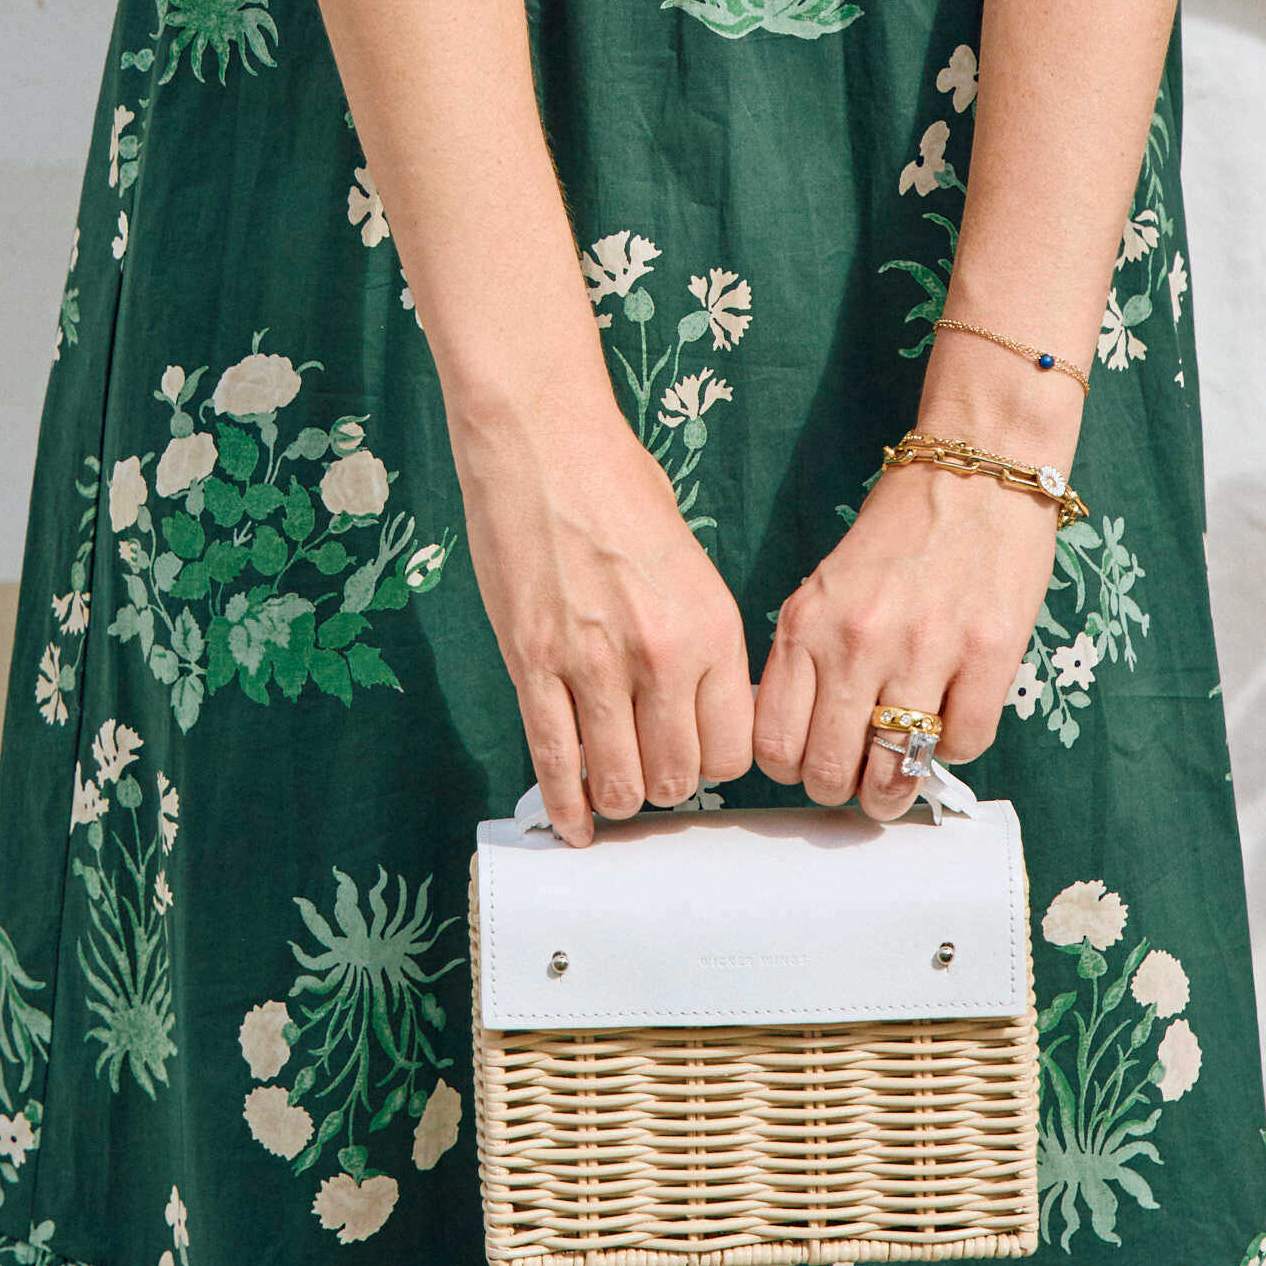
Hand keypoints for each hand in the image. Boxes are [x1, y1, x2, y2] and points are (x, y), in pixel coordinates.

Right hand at [459, 408, 756, 847]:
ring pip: (617, 782)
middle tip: (650, 768)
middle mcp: (660, 654)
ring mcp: (592, 664)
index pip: (732, 750)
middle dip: (664, 784)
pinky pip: (553, 760)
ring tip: (612, 786)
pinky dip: (564, 804)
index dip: (714, 762)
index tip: (697, 753)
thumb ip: (697, 639)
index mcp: (711, 626)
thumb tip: (696, 709)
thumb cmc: (617, 487)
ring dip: (616, 796)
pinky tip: (571, 824)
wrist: (543, 441)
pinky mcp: (533, 663)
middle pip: (676, 777)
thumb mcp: (688, 562)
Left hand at [753, 451, 1060, 818]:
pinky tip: (951, 722)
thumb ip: (807, 655)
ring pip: (897, 770)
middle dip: (842, 790)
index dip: (791, 770)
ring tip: (901, 780)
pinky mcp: (989, 653)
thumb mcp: (826, 585)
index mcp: (806, 622)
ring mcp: (925, 649)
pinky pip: (963, 744)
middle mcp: (857, 640)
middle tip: (858, 780)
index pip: (774, 742)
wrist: (976, 471)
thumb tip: (800, 736)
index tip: (810, 762)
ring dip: (897, 789)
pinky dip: (955, 749)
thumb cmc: (901, 529)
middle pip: (830, 770)